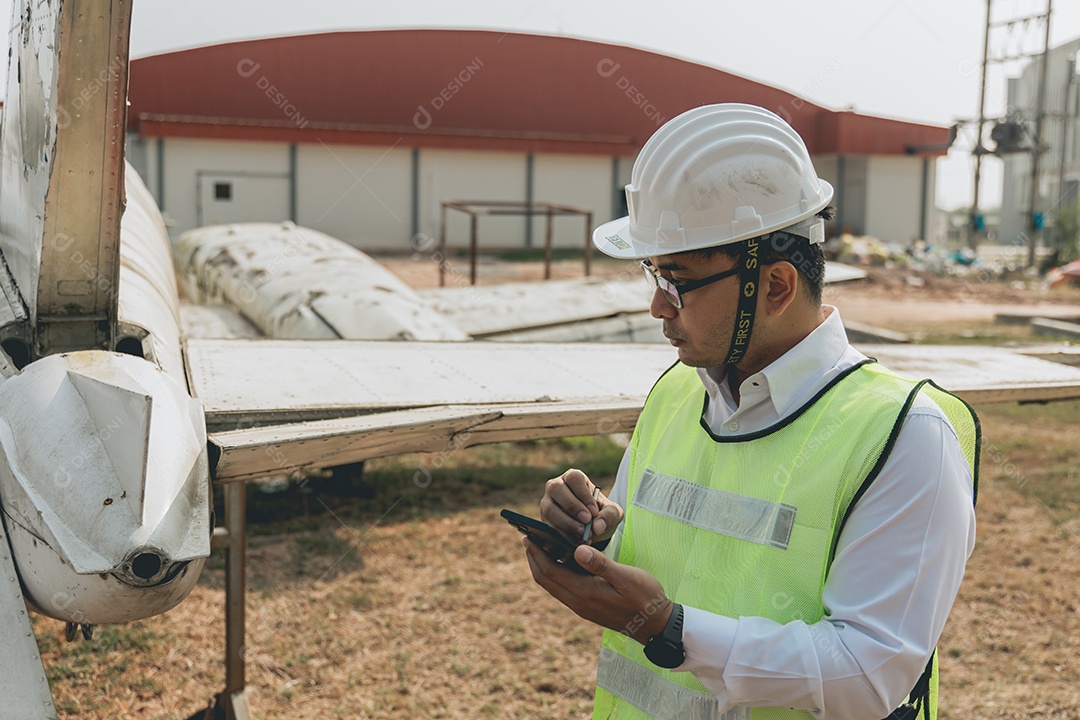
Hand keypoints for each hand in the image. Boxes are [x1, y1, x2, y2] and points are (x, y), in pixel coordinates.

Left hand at [524, 538, 671, 644]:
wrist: (656, 625)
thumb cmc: (645, 598)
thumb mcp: (626, 577)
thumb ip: (600, 564)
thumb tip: (577, 549)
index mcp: (584, 593)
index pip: (550, 572)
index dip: (536, 554)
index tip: (527, 536)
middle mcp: (578, 602)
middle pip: (545, 580)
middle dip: (534, 558)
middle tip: (527, 538)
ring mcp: (582, 607)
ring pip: (553, 586)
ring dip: (543, 567)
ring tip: (539, 547)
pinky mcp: (588, 607)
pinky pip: (563, 589)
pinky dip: (555, 574)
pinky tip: (560, 561)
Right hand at [540, 468, 623, 544]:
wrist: (592, 529)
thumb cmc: (601, 514)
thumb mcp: (612, 513)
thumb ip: (609, 516)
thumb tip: (597, 526)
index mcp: (574, 477)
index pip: (574, 479)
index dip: (583, 495)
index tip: (594, 513)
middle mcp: (556, 486)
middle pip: (557, 489)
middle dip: (572, 507)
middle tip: (586, 523)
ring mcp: (547, 502)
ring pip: (550, 509)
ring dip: (566, 523)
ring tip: (583, 535)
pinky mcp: (544, 520)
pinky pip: (547, 526)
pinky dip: (561, 535)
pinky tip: (575, 542)